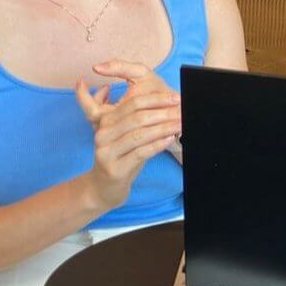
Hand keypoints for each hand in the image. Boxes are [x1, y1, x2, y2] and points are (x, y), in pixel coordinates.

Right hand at [75, 66, 180, 210]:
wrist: (103, 187)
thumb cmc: (122, 158)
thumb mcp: (127, 136)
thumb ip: (141, 121)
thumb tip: (168, 105)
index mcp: (105, 121)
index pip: (133, 104)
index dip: (156, 100)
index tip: (176, 98)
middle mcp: (103, 134)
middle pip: (137, 118)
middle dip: (163, 113)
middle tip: (182, 111)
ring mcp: (106, 152)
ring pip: (139, 135)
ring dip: (164, 128)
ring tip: (180, 123)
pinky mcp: (114, 169)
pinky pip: (140, 153)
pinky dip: (157, 144)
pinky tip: (170, 139)